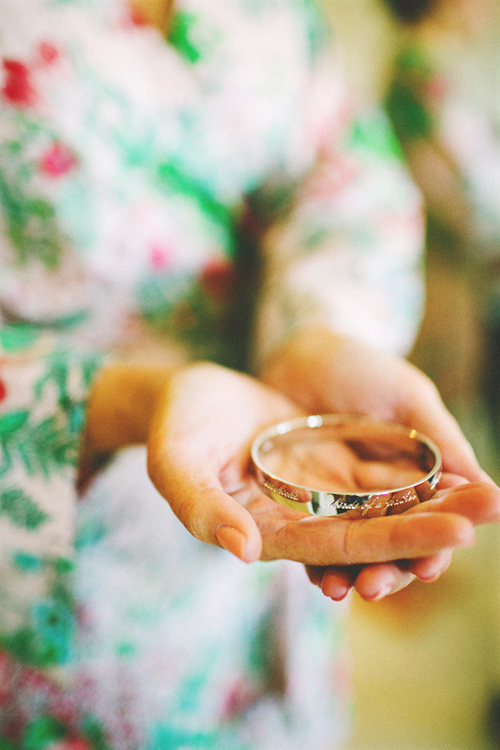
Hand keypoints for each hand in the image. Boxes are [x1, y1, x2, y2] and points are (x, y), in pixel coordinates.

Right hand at [146, 362, 498, 573]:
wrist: (186, 395)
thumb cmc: (174, 431)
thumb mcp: (177, 464)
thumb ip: (202, 506)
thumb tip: (244, 550)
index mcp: (269, 531)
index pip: (340, 545)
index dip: (396, 540)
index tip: (453, 534)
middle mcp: (301, 518)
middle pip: (376, 527)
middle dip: (434, 523)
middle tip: (493, 509)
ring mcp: (316, 490)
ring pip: (382, 502)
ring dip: (434, 500)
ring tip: (489, 494)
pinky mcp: (325, 460)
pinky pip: (374, 470)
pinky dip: (412, 473)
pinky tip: (453, 467)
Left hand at [260, 328, 498, 598]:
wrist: (303, 350)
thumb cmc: (362, 366)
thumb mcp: (407, 397)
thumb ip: (442, 441)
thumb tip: (489, 490)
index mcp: (416, 473)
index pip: (433, 520)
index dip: (433, 544)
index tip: (429, 564)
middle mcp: (383, 494)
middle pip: (393, 543)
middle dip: (390, 568)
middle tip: (376, 585)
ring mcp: (341, 500)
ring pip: (353, 546)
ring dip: (352, 571)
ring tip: (343, 588)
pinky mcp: (303, 499)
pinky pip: (310, 533)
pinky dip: (314, 556)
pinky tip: (314, 574)